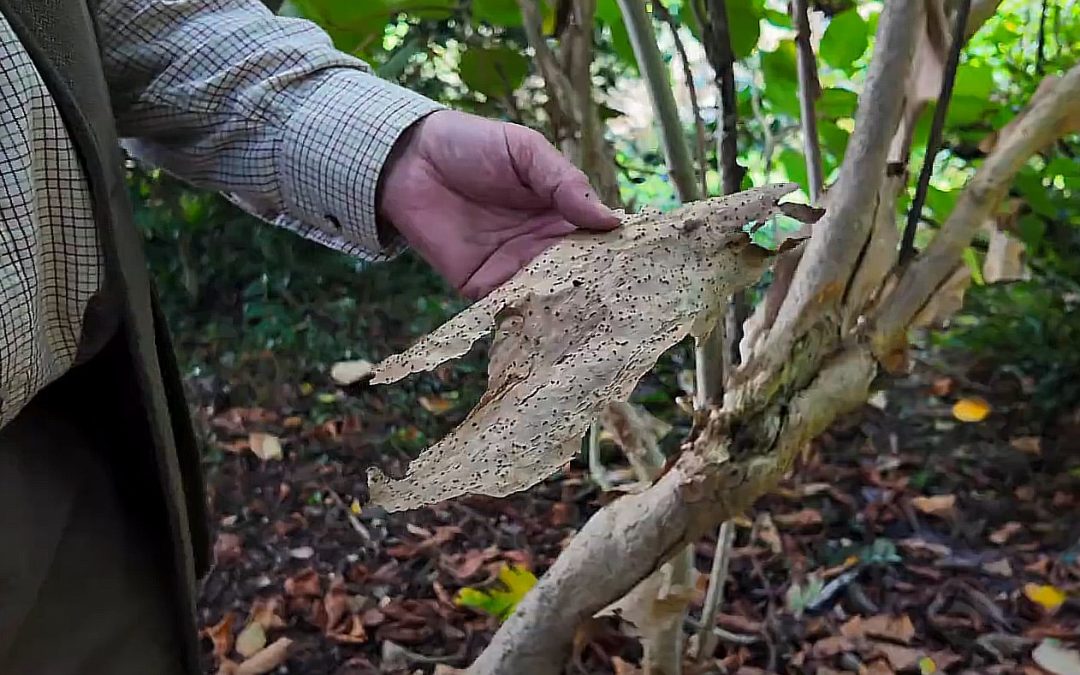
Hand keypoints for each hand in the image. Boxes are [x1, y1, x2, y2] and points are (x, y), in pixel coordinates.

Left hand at [377, 110, 619, 298]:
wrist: (408, 159)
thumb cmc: (472, 145)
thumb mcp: (527, 151)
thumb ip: (565, 183)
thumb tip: (612, 221)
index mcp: (559, 211)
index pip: (597, 238)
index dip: (617, 252)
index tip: (643, 268)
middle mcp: (541, 244)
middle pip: (578, 273)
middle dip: (598, 287)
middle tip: (624, 303)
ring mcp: (512, 267)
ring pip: (549, 295)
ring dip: (567, 306)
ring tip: (594, 319)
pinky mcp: (481, 285)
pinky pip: (509, 307)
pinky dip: (528, 314)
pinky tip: (549, 320)